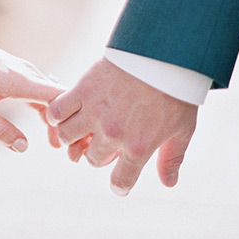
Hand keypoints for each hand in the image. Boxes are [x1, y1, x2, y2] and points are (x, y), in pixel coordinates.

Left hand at [0, 14, 62, 152]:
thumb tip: (23, 148)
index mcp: (19, 80)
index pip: (60, 100)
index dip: (72, 122)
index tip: (75, 146)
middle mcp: (27, 72)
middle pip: (61, 100)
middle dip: (70, 125)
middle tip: (75, 155)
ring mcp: (24, 70)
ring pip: (52, 96)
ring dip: (59, 119)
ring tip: (61, 146)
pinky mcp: (18, 71)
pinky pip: (41, 92)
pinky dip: (48, 110)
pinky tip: (48, 128)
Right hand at [46, 58, 197, 193]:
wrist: (162, 54)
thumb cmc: (175, 91)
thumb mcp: (182, 130)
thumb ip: (172, 159)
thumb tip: (168, 183)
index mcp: (138, 147)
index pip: (121, 180)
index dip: (119, 184)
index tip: (119, 182)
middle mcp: (112, 134)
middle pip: (92, 158)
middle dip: (98, 154)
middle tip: (104, 142)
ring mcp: (94, 112)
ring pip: (66, 136)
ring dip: (71, 136)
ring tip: (81, 128)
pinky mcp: (83, 90)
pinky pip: (57, 110)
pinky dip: (56, 114)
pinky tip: (66, 112)